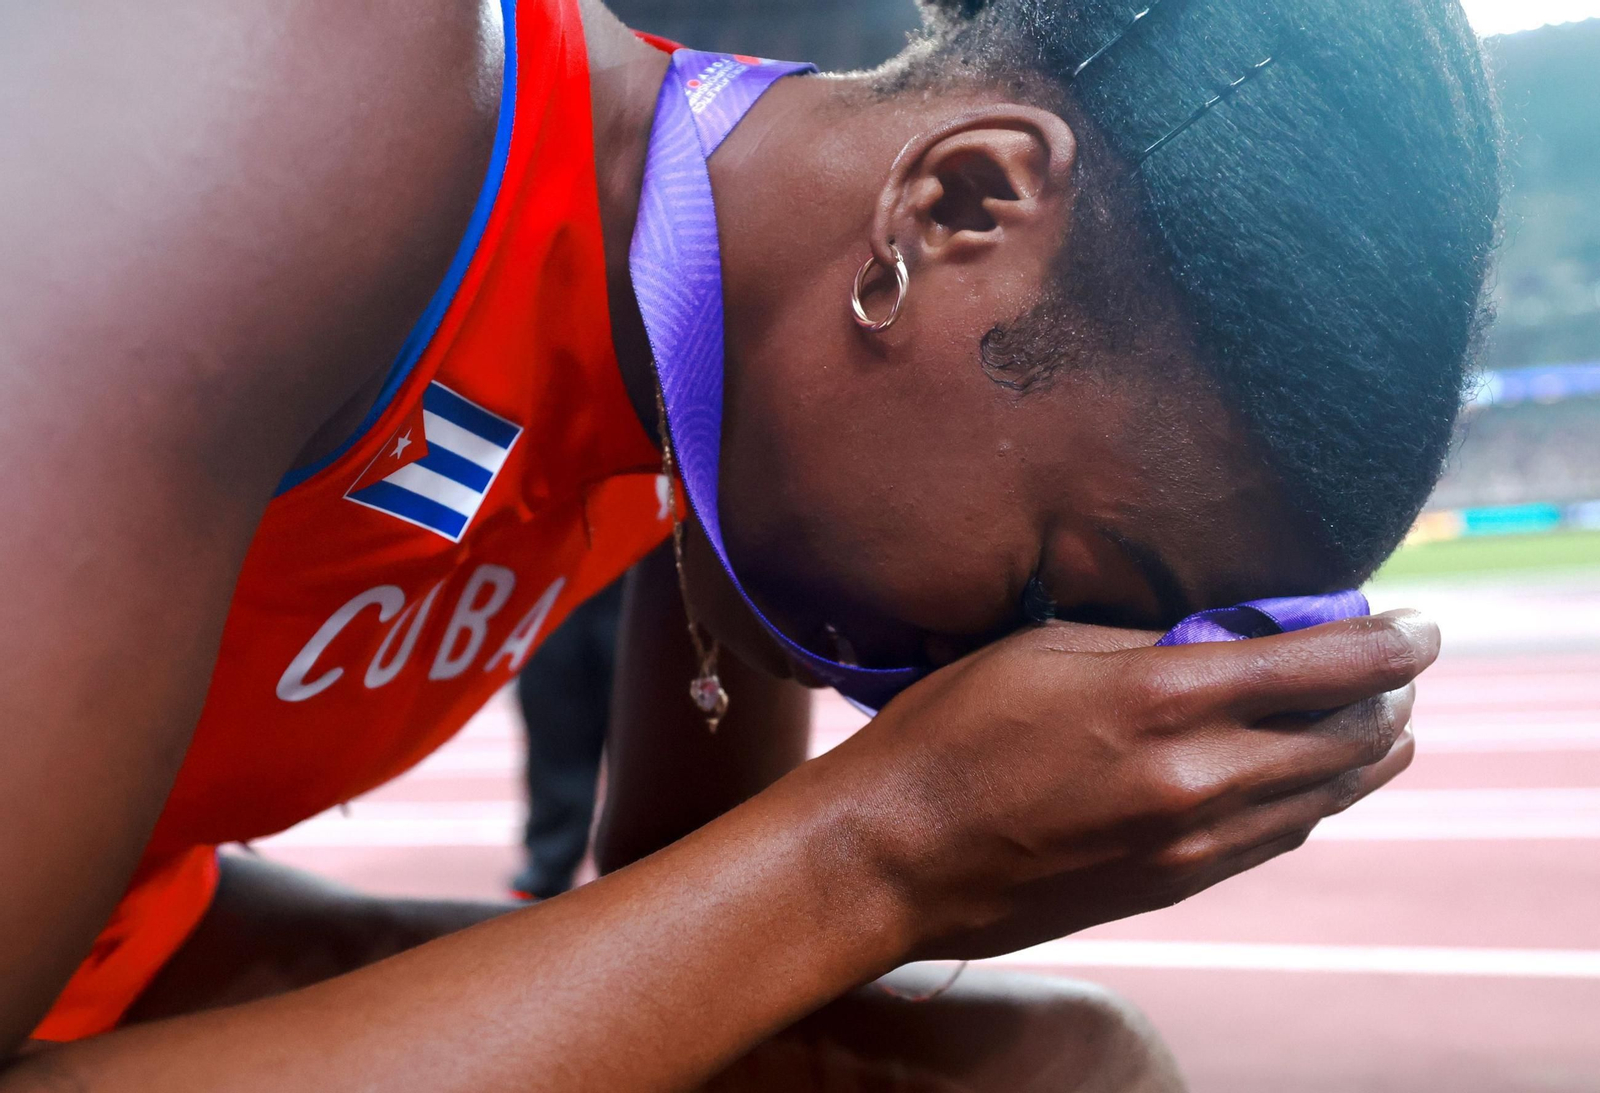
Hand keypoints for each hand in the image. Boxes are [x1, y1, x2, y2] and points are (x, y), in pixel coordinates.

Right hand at [821, 610, 1433, 959]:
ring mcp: (1190, 840)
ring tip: (1386, 723)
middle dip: (1388, 697)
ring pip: (1323, 797)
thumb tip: (1221, 639)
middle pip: (1342, 736)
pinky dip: (1316, 801)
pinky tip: (1318, 783)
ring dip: (1368, 755)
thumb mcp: (1040, 649)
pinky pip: (1277, 839)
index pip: (1320, 668)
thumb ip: (1144, 643)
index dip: (1386, 644)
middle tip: (1401, 668)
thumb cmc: (948, 733)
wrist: (898, 855)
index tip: (1417, 626)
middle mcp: (1195, 775)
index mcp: (1161, 698)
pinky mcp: (1173, 883)